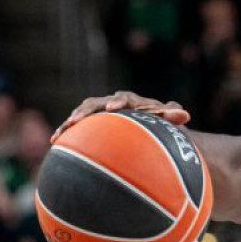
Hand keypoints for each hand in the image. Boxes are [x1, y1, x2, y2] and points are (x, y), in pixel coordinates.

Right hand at [53, 91, 190, 141]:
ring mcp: (99, 115)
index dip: (118, 101)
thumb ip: (173, 116)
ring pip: (82, 114)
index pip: (124, 98)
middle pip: (94, 103)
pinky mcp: (91, 126)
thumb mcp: (170, 122)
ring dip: (70, 122)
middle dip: (85, 111)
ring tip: (60, 133)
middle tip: (77, 120)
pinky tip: (54, 143)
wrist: (152, 131)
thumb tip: (185, 115)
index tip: (114, 108)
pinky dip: (66, 132)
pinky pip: (76, 128)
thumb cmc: (163, 127)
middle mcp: (112, 104)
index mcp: (131, 102)